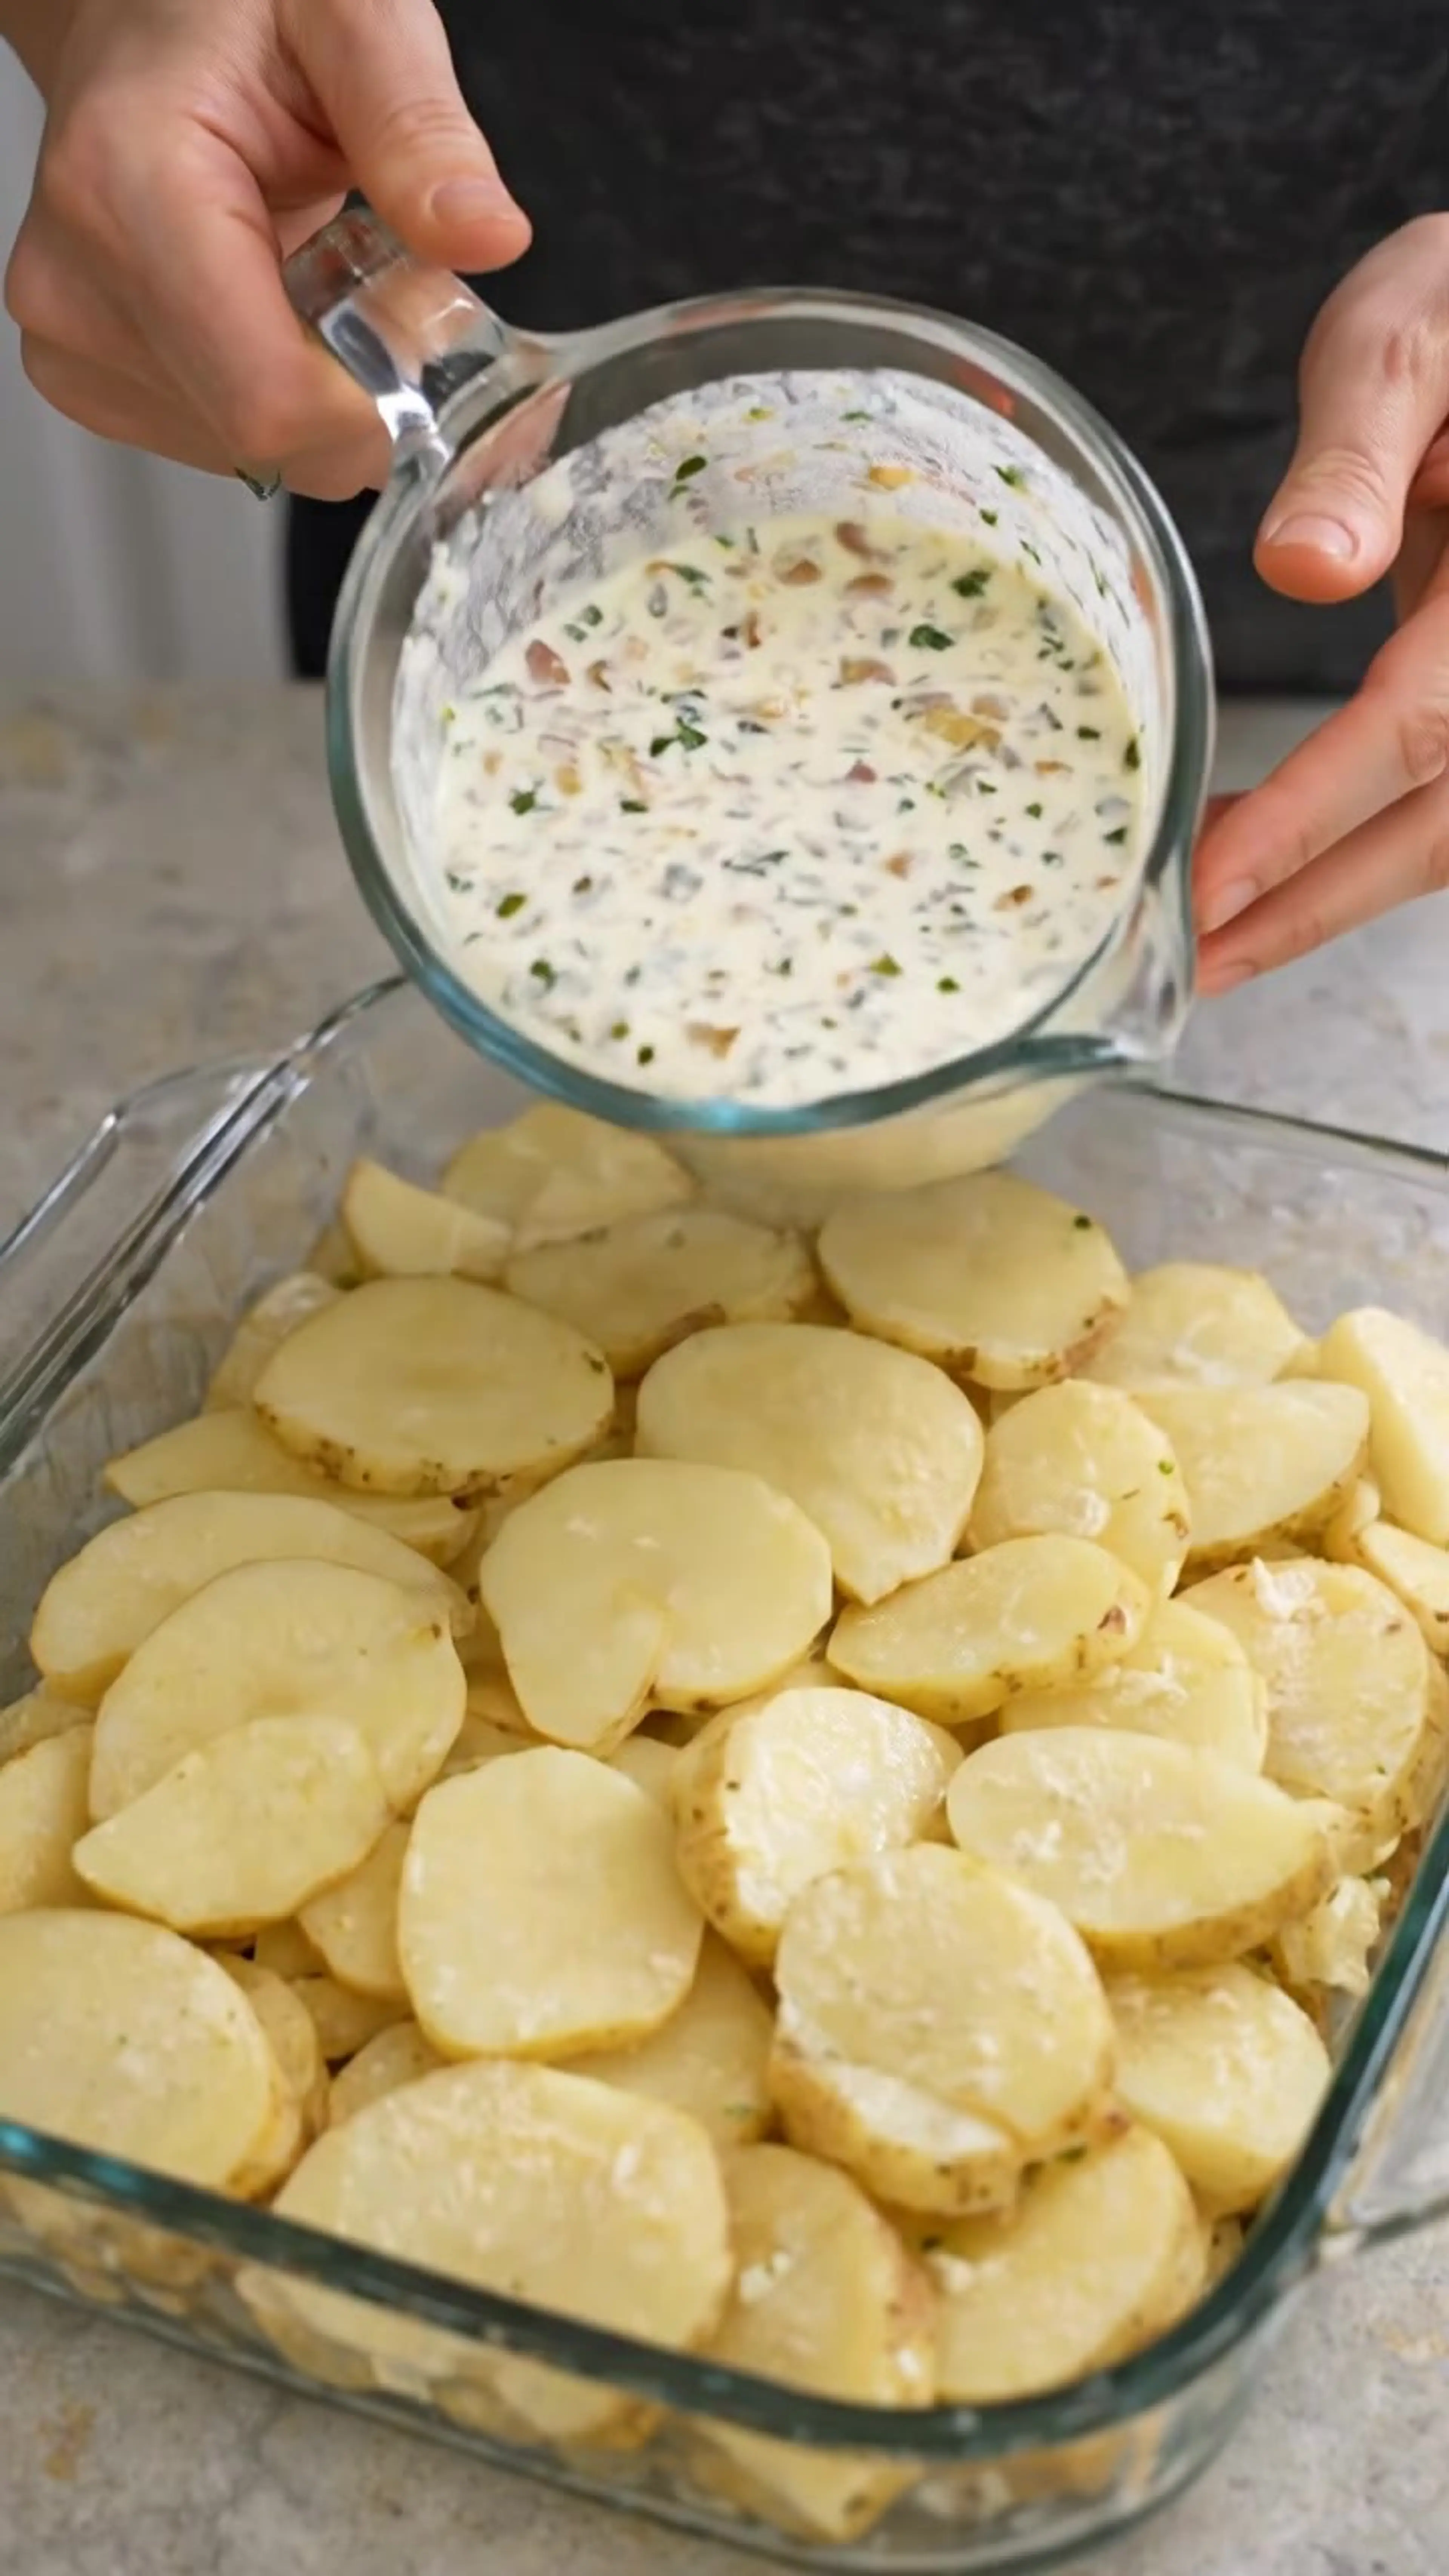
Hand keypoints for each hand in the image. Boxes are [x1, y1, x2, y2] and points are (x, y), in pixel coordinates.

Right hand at [3, 0, 529, 497]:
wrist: (149, 14)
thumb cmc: (233, 6)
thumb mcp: (353, 19)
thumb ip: (418, 129)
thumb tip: (486, 233)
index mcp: (127, 189)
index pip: (271, 400)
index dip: (381, 403)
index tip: (428, 324)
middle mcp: (79, 284)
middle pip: (271, 439)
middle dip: (365, 392)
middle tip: (386, 280)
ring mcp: (74, 341)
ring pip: (260, 455)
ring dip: (328, 392)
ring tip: (321, 274)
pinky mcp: (90, 374)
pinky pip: (230, 442)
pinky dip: (287, 393)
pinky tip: (281, 304)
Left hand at [1194, 215, 1448, 991]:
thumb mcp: (1409, 336)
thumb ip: (1359, 447)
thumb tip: (1302, 567)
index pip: (1421, 721)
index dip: (1312, 815)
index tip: (1208, 884)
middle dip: (1319, 902)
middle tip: (1191, 963)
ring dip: (1336, 891)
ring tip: (1212, 932)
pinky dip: (1363, 842)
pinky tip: (1267, 853)